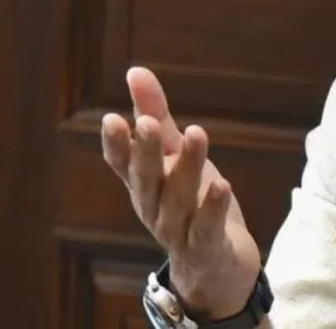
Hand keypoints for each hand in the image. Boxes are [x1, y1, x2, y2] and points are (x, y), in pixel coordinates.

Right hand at [100, 66, 261, 319]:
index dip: (116, 144)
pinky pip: (206, 227)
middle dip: (145, 151)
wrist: (217, 264)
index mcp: (144, 184)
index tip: (112, 119)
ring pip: (179, 198)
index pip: (123, 163)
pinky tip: (222, 185)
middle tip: (146, 122)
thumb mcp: (176, 155)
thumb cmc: (191, 200)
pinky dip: (212, 208)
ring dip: (187, 167)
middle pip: (146, 179)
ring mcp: (177, 230)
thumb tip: (135, 71)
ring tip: (198, 133)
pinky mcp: (205, 246)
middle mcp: (154, 207)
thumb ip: (157, 115)